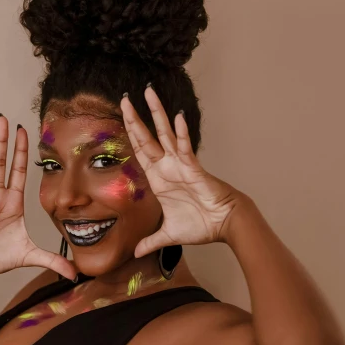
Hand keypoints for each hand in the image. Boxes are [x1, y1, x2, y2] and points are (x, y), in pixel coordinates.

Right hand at [0, 117, 76, 279]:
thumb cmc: (0, 257)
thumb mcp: (30, 256)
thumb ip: (53, 260)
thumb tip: (76, 273)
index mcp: (13, 202)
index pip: (19, 171)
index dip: (22, 151)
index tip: (23, 130)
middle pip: (0, 164)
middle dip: (2, 141)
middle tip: (2, 118)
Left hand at [120, 87, 245, 257]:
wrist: (224, 225)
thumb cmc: (201, 225)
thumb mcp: (169, 234)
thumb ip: (151, 241)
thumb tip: (137, 253)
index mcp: (159, 179)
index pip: (140, 152)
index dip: (129, 136)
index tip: (120, 119)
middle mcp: (167, 167)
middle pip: (147, 137)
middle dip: (135, 118)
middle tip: (124, 97)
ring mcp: (180, 165)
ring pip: (165, 134)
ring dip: (156, 113)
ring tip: (148, 92)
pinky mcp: (194, 168)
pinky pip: (185, 149)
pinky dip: (181, 133)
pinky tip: (177, 117)